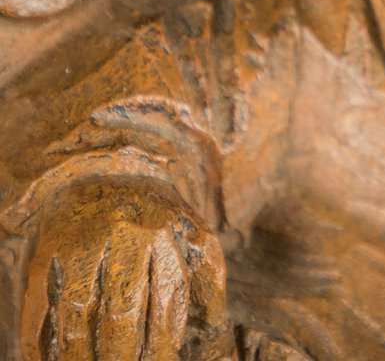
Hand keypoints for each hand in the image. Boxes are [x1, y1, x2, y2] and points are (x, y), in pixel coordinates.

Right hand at [20, 179, 231, 359]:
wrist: (101, 171)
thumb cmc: (152, 214)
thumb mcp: (188, 228)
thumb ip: (207, 268)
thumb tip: (216, 322)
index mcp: (163, 231)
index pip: (167, 296)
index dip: (164, 339)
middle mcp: (123, 235)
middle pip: (122, 309)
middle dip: (123, 353)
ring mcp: (82, 242)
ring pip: (78, 313)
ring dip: (80, 355)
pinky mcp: (47, 250)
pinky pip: (39, 304)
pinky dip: (40, 341)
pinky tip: (48, 359)